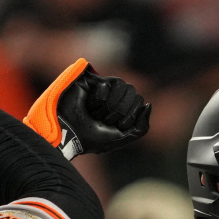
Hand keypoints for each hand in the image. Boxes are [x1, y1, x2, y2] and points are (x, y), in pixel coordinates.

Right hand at [25, 59, 149, 158]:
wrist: (70, 134)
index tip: (113, 126)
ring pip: (123, 86)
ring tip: (95, 113)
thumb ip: (142, 127)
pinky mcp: (92, 80)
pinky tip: (88, 105)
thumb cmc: (92, 138)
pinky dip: (99, 101)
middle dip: (119, 112)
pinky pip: (108, 85)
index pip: (139, 102)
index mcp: (122, 107)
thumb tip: (148, 104)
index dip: (128, 117)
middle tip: (103, 121)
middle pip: (133, 93)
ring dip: (109, 107)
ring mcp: (103, 86)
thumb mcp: (122, 137)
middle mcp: (114, 94)